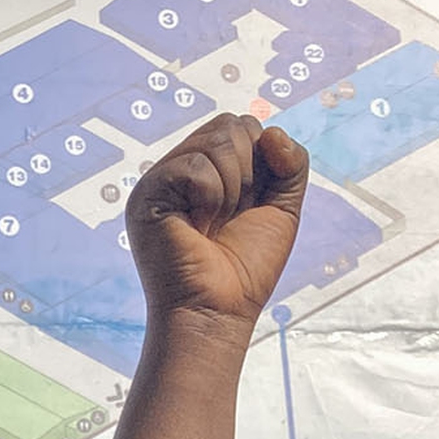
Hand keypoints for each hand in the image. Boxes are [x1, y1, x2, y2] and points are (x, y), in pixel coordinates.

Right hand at [125, 115, 308, 332]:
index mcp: (206, 170)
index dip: (260, 163)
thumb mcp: (282, 207)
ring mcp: (160, 180)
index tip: (246, 209)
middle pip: (231, 126)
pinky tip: (198, 228)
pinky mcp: (148, 195)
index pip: (242, 127)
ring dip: (232, 189)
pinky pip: (196, 166)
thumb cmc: (245, 269)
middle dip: (248, 175)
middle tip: (228, 219)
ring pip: (218, 142)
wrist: (217, 312)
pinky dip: (212, 198)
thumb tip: (272, 132)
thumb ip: (291, 163)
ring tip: (213, 225)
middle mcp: (180, 169)